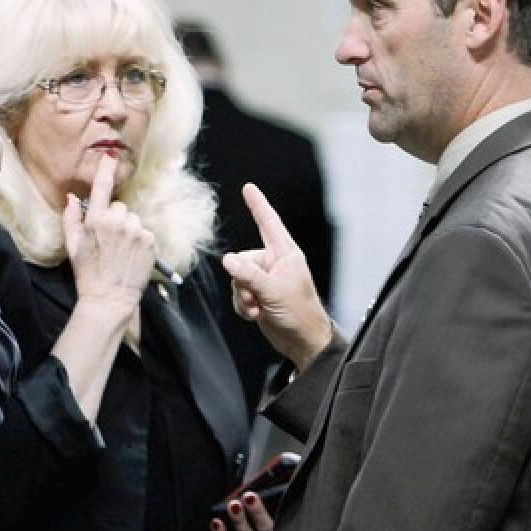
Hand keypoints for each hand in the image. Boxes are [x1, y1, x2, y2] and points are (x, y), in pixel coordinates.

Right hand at [63, 154, 155, 311]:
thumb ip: (71, 219)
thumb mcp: (73, 247)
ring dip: (128, 230)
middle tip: (108, 241)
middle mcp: (117, 222)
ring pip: (132, 219)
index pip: (102, 188)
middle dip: (114, 219)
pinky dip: (139, 240)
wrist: (110, 299)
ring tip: (121, 250)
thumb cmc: (88, 274)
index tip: (111, 154)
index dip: (106, 169)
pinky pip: (144, 231)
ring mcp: (136, 231)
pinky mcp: (150, 241)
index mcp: (96, 221)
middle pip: (119, 207)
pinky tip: (131, 255)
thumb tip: (72, 198)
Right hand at [221, 184, 331, 370]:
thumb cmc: (300, 314)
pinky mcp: (259, 295)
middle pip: (242, 259)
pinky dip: (242, 305)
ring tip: (258, 308)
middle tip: (256, 298)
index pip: (269, 223)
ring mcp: (266, 280)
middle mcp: (275, 264)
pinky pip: (238, 293)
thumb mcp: (273, 292)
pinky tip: (255, 315)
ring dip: (243, 296)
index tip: (249, 188)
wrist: (303, 342)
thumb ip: (248, 275)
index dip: (258, 205)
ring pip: (237, 279)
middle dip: (243, 281)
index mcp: (286, 255)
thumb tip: (227, 260)